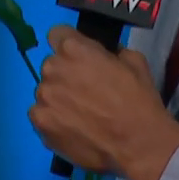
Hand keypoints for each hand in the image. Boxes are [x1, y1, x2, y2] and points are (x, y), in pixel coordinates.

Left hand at [30, 26, 178, 179]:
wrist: (137, 144)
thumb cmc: (139, 101)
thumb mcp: (134, 62)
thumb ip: (110, 51)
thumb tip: (102, 55)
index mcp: (73, 49)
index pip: (57, 35)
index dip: (69, 45)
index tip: (80, 59)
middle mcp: (52, 68)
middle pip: (52, 65)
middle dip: (65, 74)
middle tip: (85, 92)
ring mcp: (43, 97)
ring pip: (46, 92)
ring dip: (58, 98)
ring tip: (81, 115)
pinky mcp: (39, 123)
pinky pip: (41, 114)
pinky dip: (53, 119)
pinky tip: (72, 128)